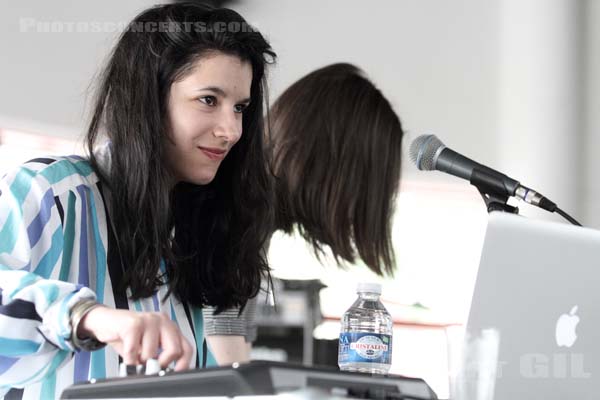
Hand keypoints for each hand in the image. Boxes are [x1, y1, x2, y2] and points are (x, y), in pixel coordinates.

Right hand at [78, 306, 192, 370]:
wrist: (106, 321)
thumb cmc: (128, 335)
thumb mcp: (147, 346)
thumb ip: (159, 356)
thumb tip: (164, 374)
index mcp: (170, 327)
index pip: (186, 347)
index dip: (183, 364)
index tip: (175, 374)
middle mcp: (163, 321)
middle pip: (174, 350)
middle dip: (161, 365)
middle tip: (150, 369)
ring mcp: (149, 320)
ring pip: (151, 353)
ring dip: (140, 362)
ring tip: (135, 356)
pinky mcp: (133, 323)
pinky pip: (134, 350)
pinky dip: (129, 360)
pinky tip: (127, 356)